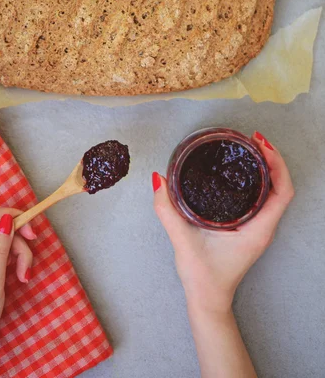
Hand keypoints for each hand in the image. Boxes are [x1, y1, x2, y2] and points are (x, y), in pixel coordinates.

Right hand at [153, 132, 293, 314]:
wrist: (208, 300)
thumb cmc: (202, 277)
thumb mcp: (182, 241)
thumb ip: (166, 210)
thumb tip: (158, 179)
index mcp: (257, 229)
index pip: (282, 191)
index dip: (277, 164)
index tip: (261, 145)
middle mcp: (264, 227)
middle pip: (281, 186)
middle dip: (272, 159)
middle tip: (252, 139)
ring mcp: (258, 227)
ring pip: (274, 192)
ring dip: (267, 168)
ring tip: (250, 148)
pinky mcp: (250, 227)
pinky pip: (264, 198)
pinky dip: (259, 180)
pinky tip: (242, 171)